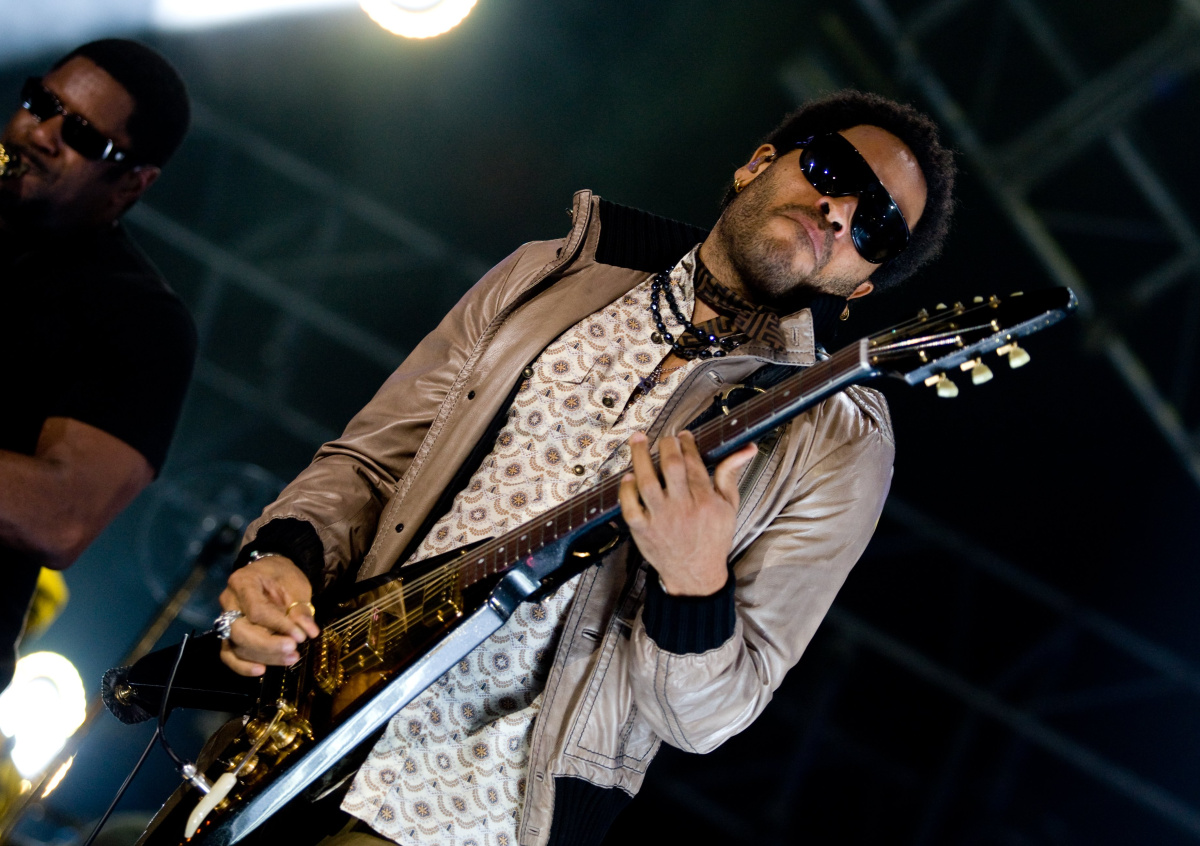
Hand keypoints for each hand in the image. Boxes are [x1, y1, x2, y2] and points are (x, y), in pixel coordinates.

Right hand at [218, 554, 319, 676]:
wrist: (269, 572)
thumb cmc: (282, 576)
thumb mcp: (296, 586)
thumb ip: (300, 609)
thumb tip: (309, 632)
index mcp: (243, 582)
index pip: (257, 610)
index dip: (279, 626)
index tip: (300, 636)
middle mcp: (228, 601)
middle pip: (240, 631)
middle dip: (268, 645)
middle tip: (293, 650)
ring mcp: (224, 619)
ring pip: (236, 645)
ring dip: (264, 656)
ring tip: (291, 657)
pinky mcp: (227, 634)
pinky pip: (228, 654)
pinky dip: (242, 666)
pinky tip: (261, 670)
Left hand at [618, 431, 756, 595]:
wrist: (696, 574)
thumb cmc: (713, 537)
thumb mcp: (729, 507)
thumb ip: (731, 474)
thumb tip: (746, 448)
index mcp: (705, 500)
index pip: (694, 462)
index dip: (686, 443)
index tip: (682, 435)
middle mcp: (683, 507)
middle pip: (672, 466)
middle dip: (666, 445)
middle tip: (664, 437)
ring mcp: (661, 519)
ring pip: (647, 482)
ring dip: (640, 457)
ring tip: (638, 440)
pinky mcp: (643, 531)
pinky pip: (630, 507)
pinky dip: (626, 491)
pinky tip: (628, 477)